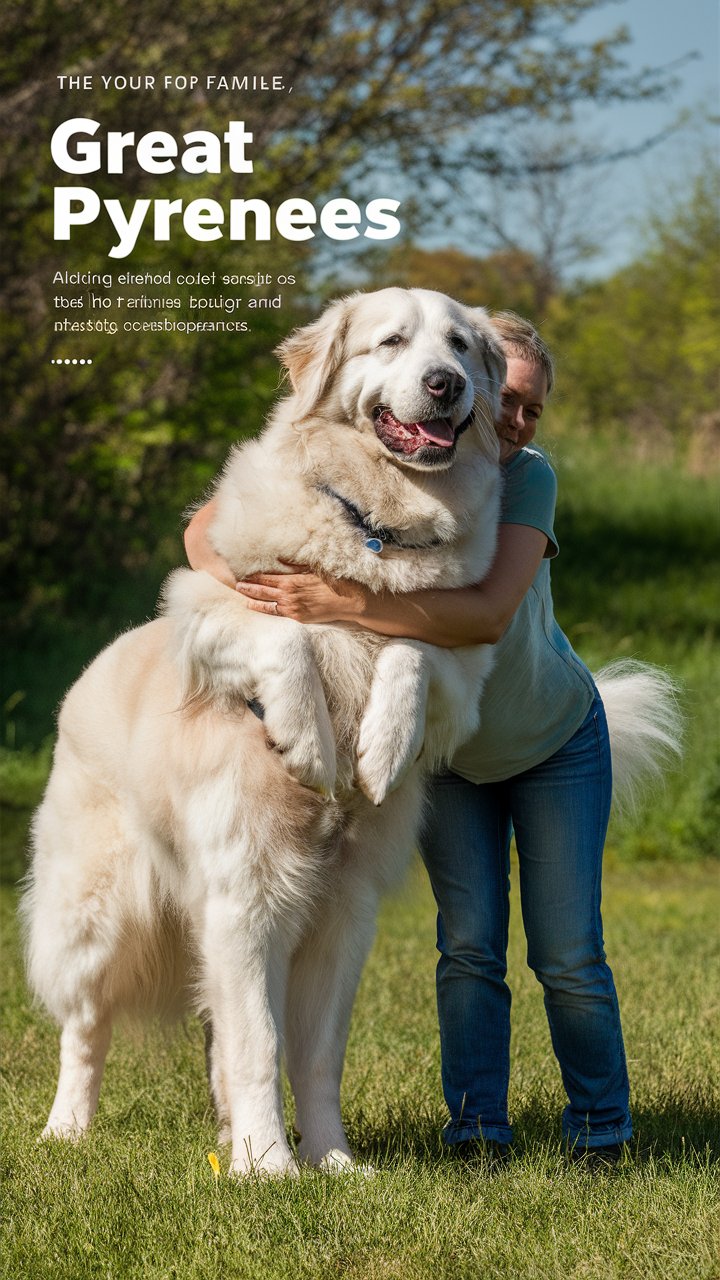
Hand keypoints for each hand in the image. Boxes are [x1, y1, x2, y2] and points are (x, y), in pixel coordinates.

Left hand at [235, 563, 367, 624]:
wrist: (346, 600)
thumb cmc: (331, 582)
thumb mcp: (313, 568)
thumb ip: (295, 565)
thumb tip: (280, 559)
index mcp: (291, 580)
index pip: (266, 578)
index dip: (254, 577)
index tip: (245, 575)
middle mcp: (288, 595)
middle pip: (262, 591)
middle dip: (248, 588)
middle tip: (237, 586)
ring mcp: (291, 608)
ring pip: (266, 604)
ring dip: (253, 600)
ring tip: (243, 598)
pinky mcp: (297, 618)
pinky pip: (277, 615)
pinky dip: (266, 611)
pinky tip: (258, 609)